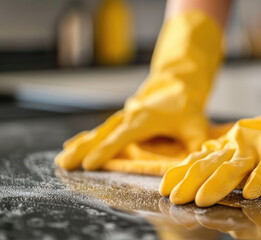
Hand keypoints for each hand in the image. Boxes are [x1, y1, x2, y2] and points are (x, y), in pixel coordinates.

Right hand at [55, 85, 207, 170]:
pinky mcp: (123, 118)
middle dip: (82, 149)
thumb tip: (196, 163)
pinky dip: (88, 137)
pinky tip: (72, 144)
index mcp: (143, 121)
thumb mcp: (195, 125)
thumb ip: (195, 145)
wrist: (177, 83)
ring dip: (80, 145)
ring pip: (98, 132)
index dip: (105, 151)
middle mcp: (128, 117)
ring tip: (62, 159)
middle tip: (63, 163)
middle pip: (102, 134)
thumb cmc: (186, 106)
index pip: (121, 138)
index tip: (89, 164)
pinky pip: (102, 129)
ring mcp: (124, 117)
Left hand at [159, 120, 260, 206]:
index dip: (179, 174)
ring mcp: (256, 148)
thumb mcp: (233, 149)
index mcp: (223, 148)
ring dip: (216, 184)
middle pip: (209, 165)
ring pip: (234, 167)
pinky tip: (250, 193)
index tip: (164, 189)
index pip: (196, 161)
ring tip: (202, 200)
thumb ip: (214, 162)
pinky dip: (259, 178)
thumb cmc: (259, 141)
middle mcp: (235, 147)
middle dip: (190, 182)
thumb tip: (190, 178)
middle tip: (177, 199)